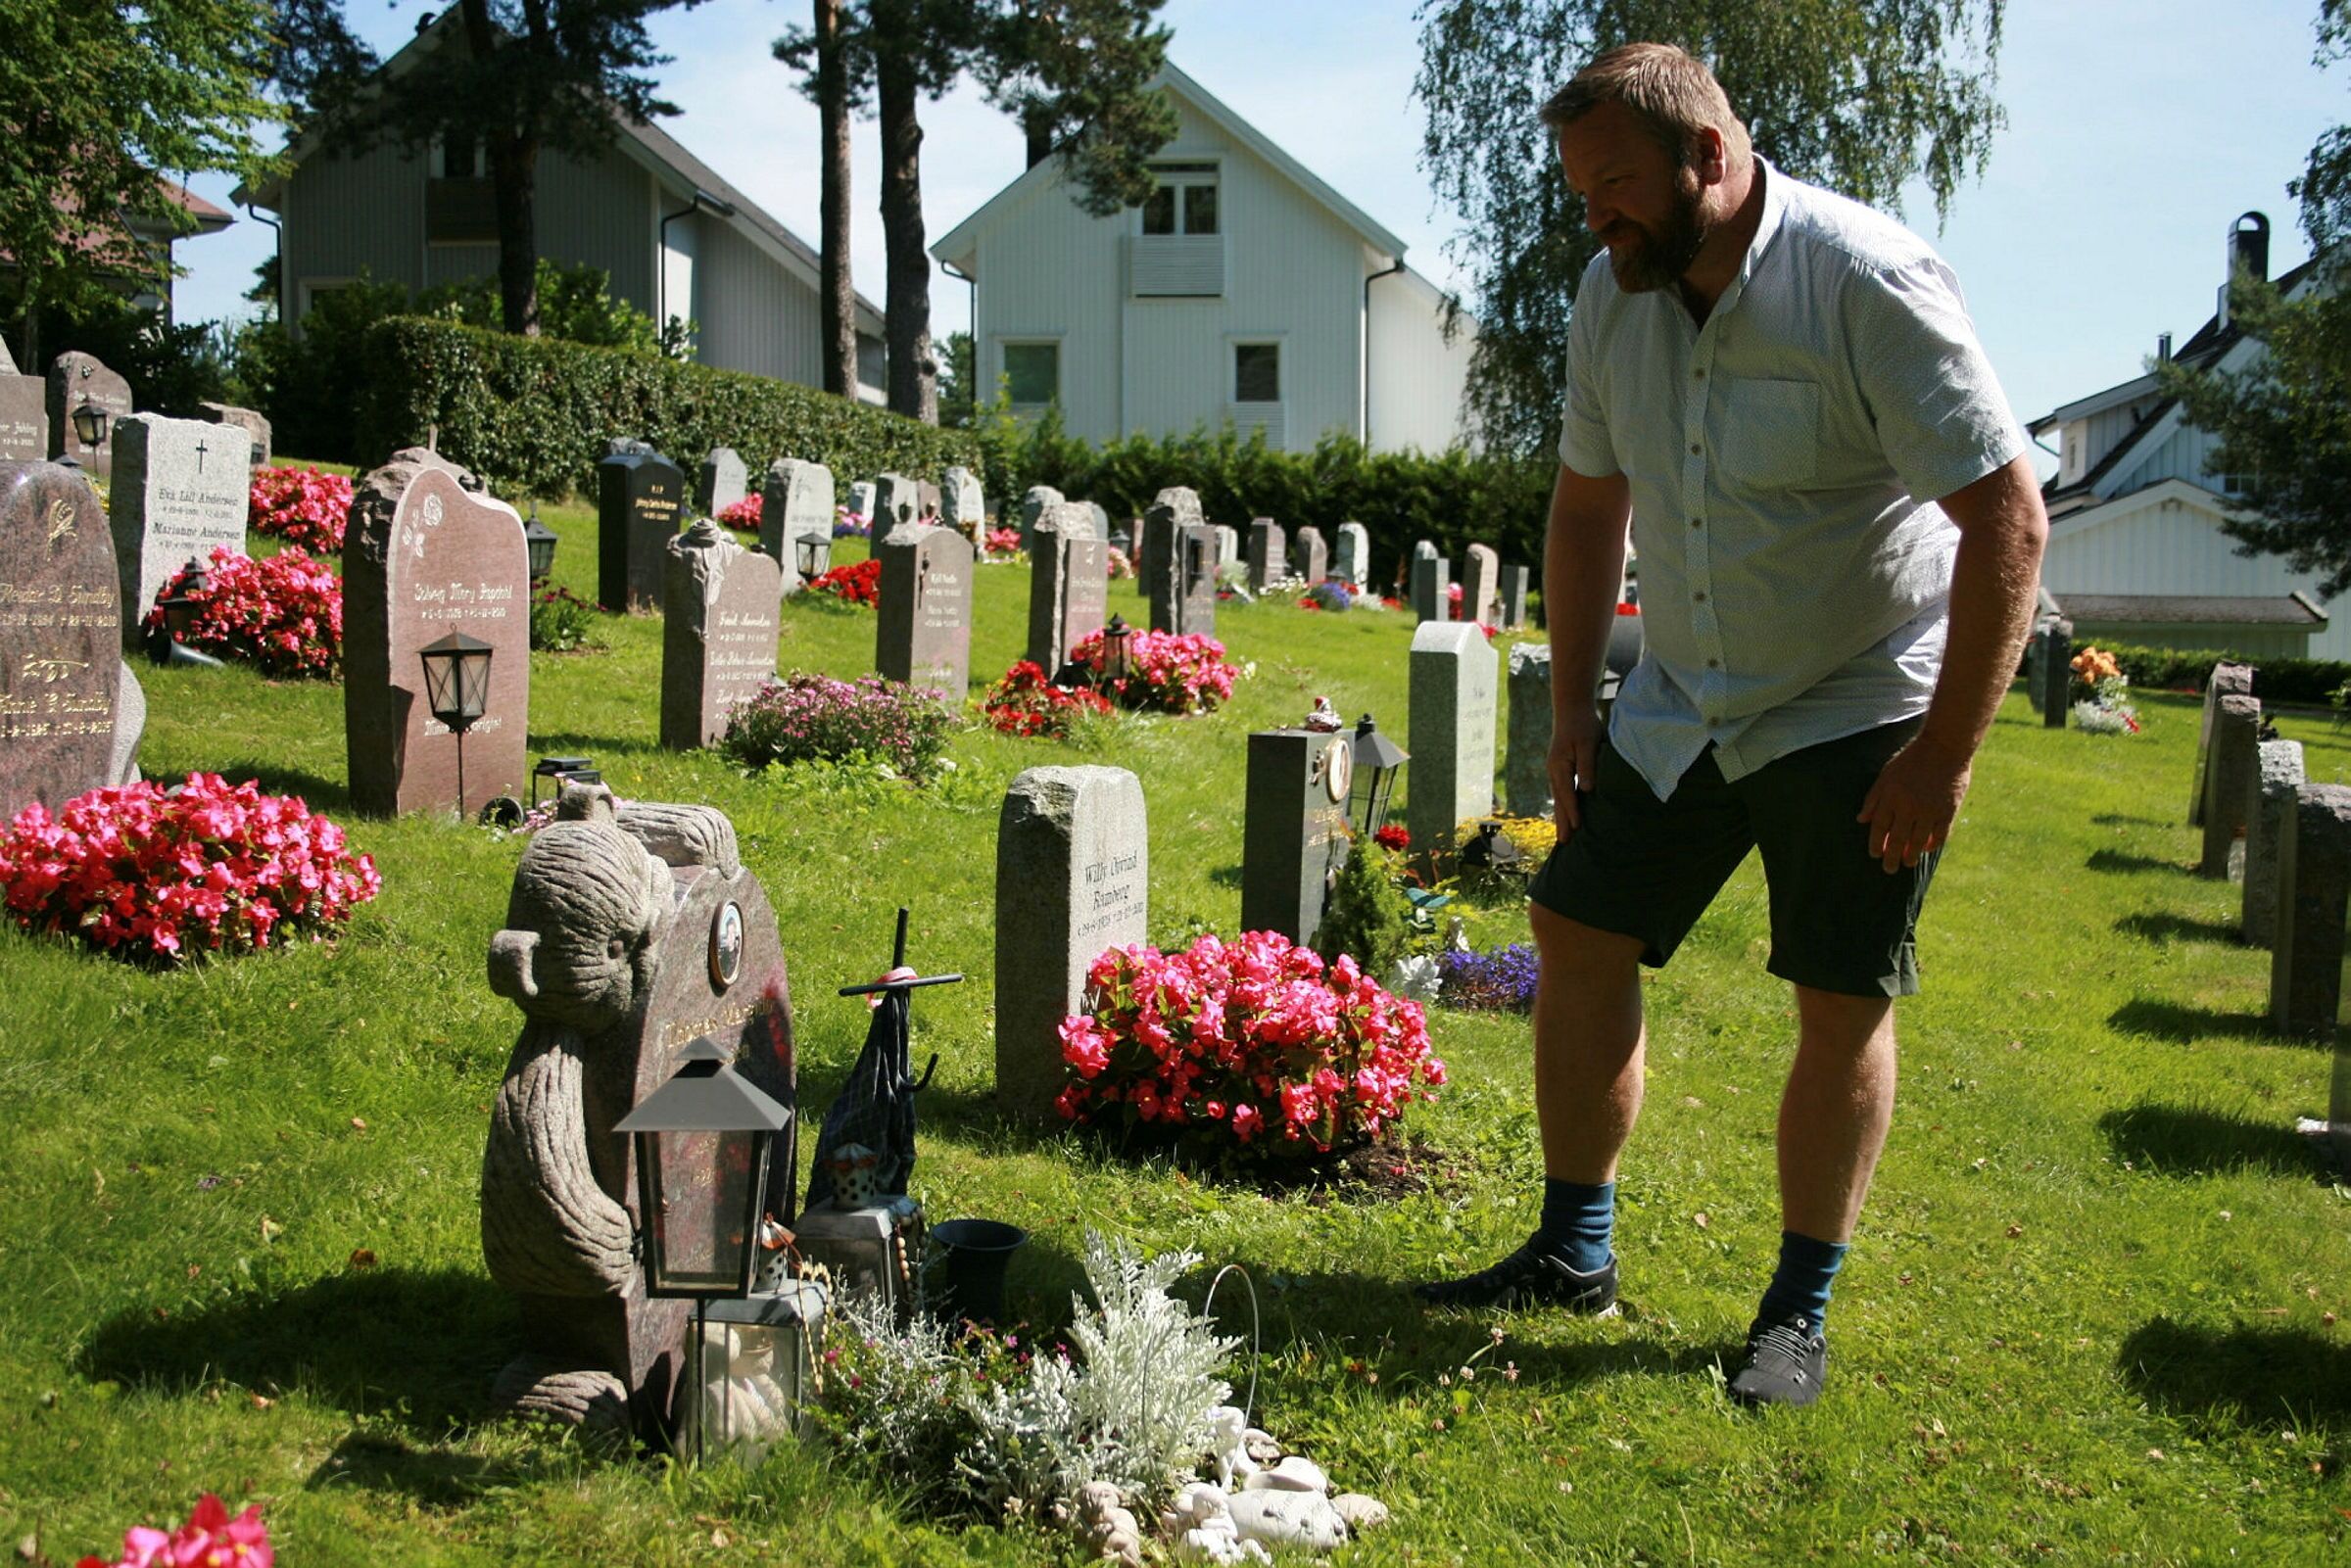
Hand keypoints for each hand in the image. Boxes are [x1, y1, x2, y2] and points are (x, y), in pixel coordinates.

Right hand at [1548, 709, 1604, 839]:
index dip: (1572, 812)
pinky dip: (1565, 806)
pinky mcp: (1561, 769)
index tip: (1577, 829)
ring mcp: (1555, 771)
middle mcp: (1554, 772)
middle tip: (1563, 844)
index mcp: (1559, 767)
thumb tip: (1586, 789)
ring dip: (1562, 817)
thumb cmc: (1582, 725)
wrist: (1571, 710)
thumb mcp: (1588, 743)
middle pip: (1558, 802)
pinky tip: (1569, 814)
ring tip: (1565, 836)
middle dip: (1562, 822)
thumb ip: (1587, 766)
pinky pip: (1562, 792)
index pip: (1566, 794)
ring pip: (1559, 799)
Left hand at [1857, 733, 1971, 872]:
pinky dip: (1932, 845)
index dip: (1875, 843)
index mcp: (1891, 797)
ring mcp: (1929, 810)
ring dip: (1911, 855)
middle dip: (1891, 857)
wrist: (1945, 747)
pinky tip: (1926, 849)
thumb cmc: (1912, 760)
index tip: (1875, 854)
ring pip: (1918, 841)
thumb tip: (1861, 820)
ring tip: (1907, 863)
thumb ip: (1873, 798)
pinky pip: (1939, 835)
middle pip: (1897, 839)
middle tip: (1889, 869)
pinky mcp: (1948, 811)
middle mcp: (1909, 806)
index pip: (1878, 827)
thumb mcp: (1887, 774)